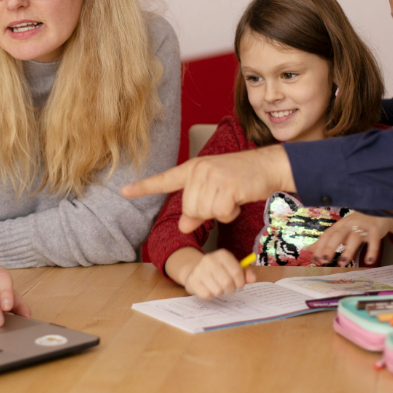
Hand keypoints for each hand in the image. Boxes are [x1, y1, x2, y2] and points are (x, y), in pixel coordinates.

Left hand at [122, 145, 295, 233]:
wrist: (268, 165)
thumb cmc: (242, 179)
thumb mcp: (216, 192)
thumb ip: (197, 208)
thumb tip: (182, 226)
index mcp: (193, 168)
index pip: (164, 180)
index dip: (143, 187)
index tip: (124, 191)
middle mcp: (198, 169)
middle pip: (190, 209)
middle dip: (207, 212)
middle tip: (224, 198)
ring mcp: (211, 175)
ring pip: (204, 212)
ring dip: (221, 212)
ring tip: (232, 196)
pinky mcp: (226, 184)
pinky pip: (220, 212)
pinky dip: (231, 213)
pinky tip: (238, 198)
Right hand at [183, 249, 256, 299]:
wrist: (195, 270)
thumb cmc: (219, 270)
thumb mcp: (233, 268)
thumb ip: (245, 273)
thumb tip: (253, 279)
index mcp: (222, 254)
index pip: (237, 272)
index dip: (240, 282)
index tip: (239, 284)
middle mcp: (210, 259)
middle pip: (227, 283)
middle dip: (231, 289)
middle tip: (229, 288)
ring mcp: (199, 269)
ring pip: (217, 290)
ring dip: (220, 292)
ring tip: (217, 287)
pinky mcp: (192, 280)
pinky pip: (207, 295)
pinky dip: (210, 295)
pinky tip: (208, 288)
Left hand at [306, 212, 392, 265]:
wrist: (380, 210)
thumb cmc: (358, 224)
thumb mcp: (342, 230)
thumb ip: (327, 240)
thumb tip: (310, 249)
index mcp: (340, 225)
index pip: (327, 234)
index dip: (320, 246)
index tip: (314, 259)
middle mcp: (350, 224)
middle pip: (338, 235)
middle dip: (330, 247)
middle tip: (324, 260)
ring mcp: (363, 226)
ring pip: (354, 238)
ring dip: (348, 250)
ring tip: (342, 263)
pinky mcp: (376, 229)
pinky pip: (374, 241)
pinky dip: (372, 251)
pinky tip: (369, 261)